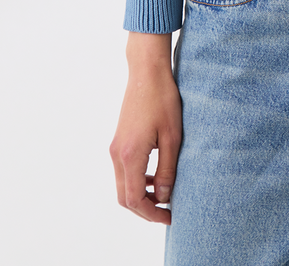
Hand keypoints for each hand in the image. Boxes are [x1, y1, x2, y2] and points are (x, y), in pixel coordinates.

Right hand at [109, 33, 181, 224]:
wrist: (146, 72)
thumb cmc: (163, 99)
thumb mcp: (172, 136)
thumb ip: (168, 170)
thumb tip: (165, 197)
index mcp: (130, 155)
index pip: (135, 199)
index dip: (152, 213)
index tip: (170, 216)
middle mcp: (117, 154)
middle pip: (125, 197)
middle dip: (145, 209)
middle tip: (167, 212)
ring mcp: (115, 147)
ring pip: (123, 185)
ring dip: (141, 195)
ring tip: (164, 195)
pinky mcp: (119, 140)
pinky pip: (124, 171)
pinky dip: (137, 180)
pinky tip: (156, 176)